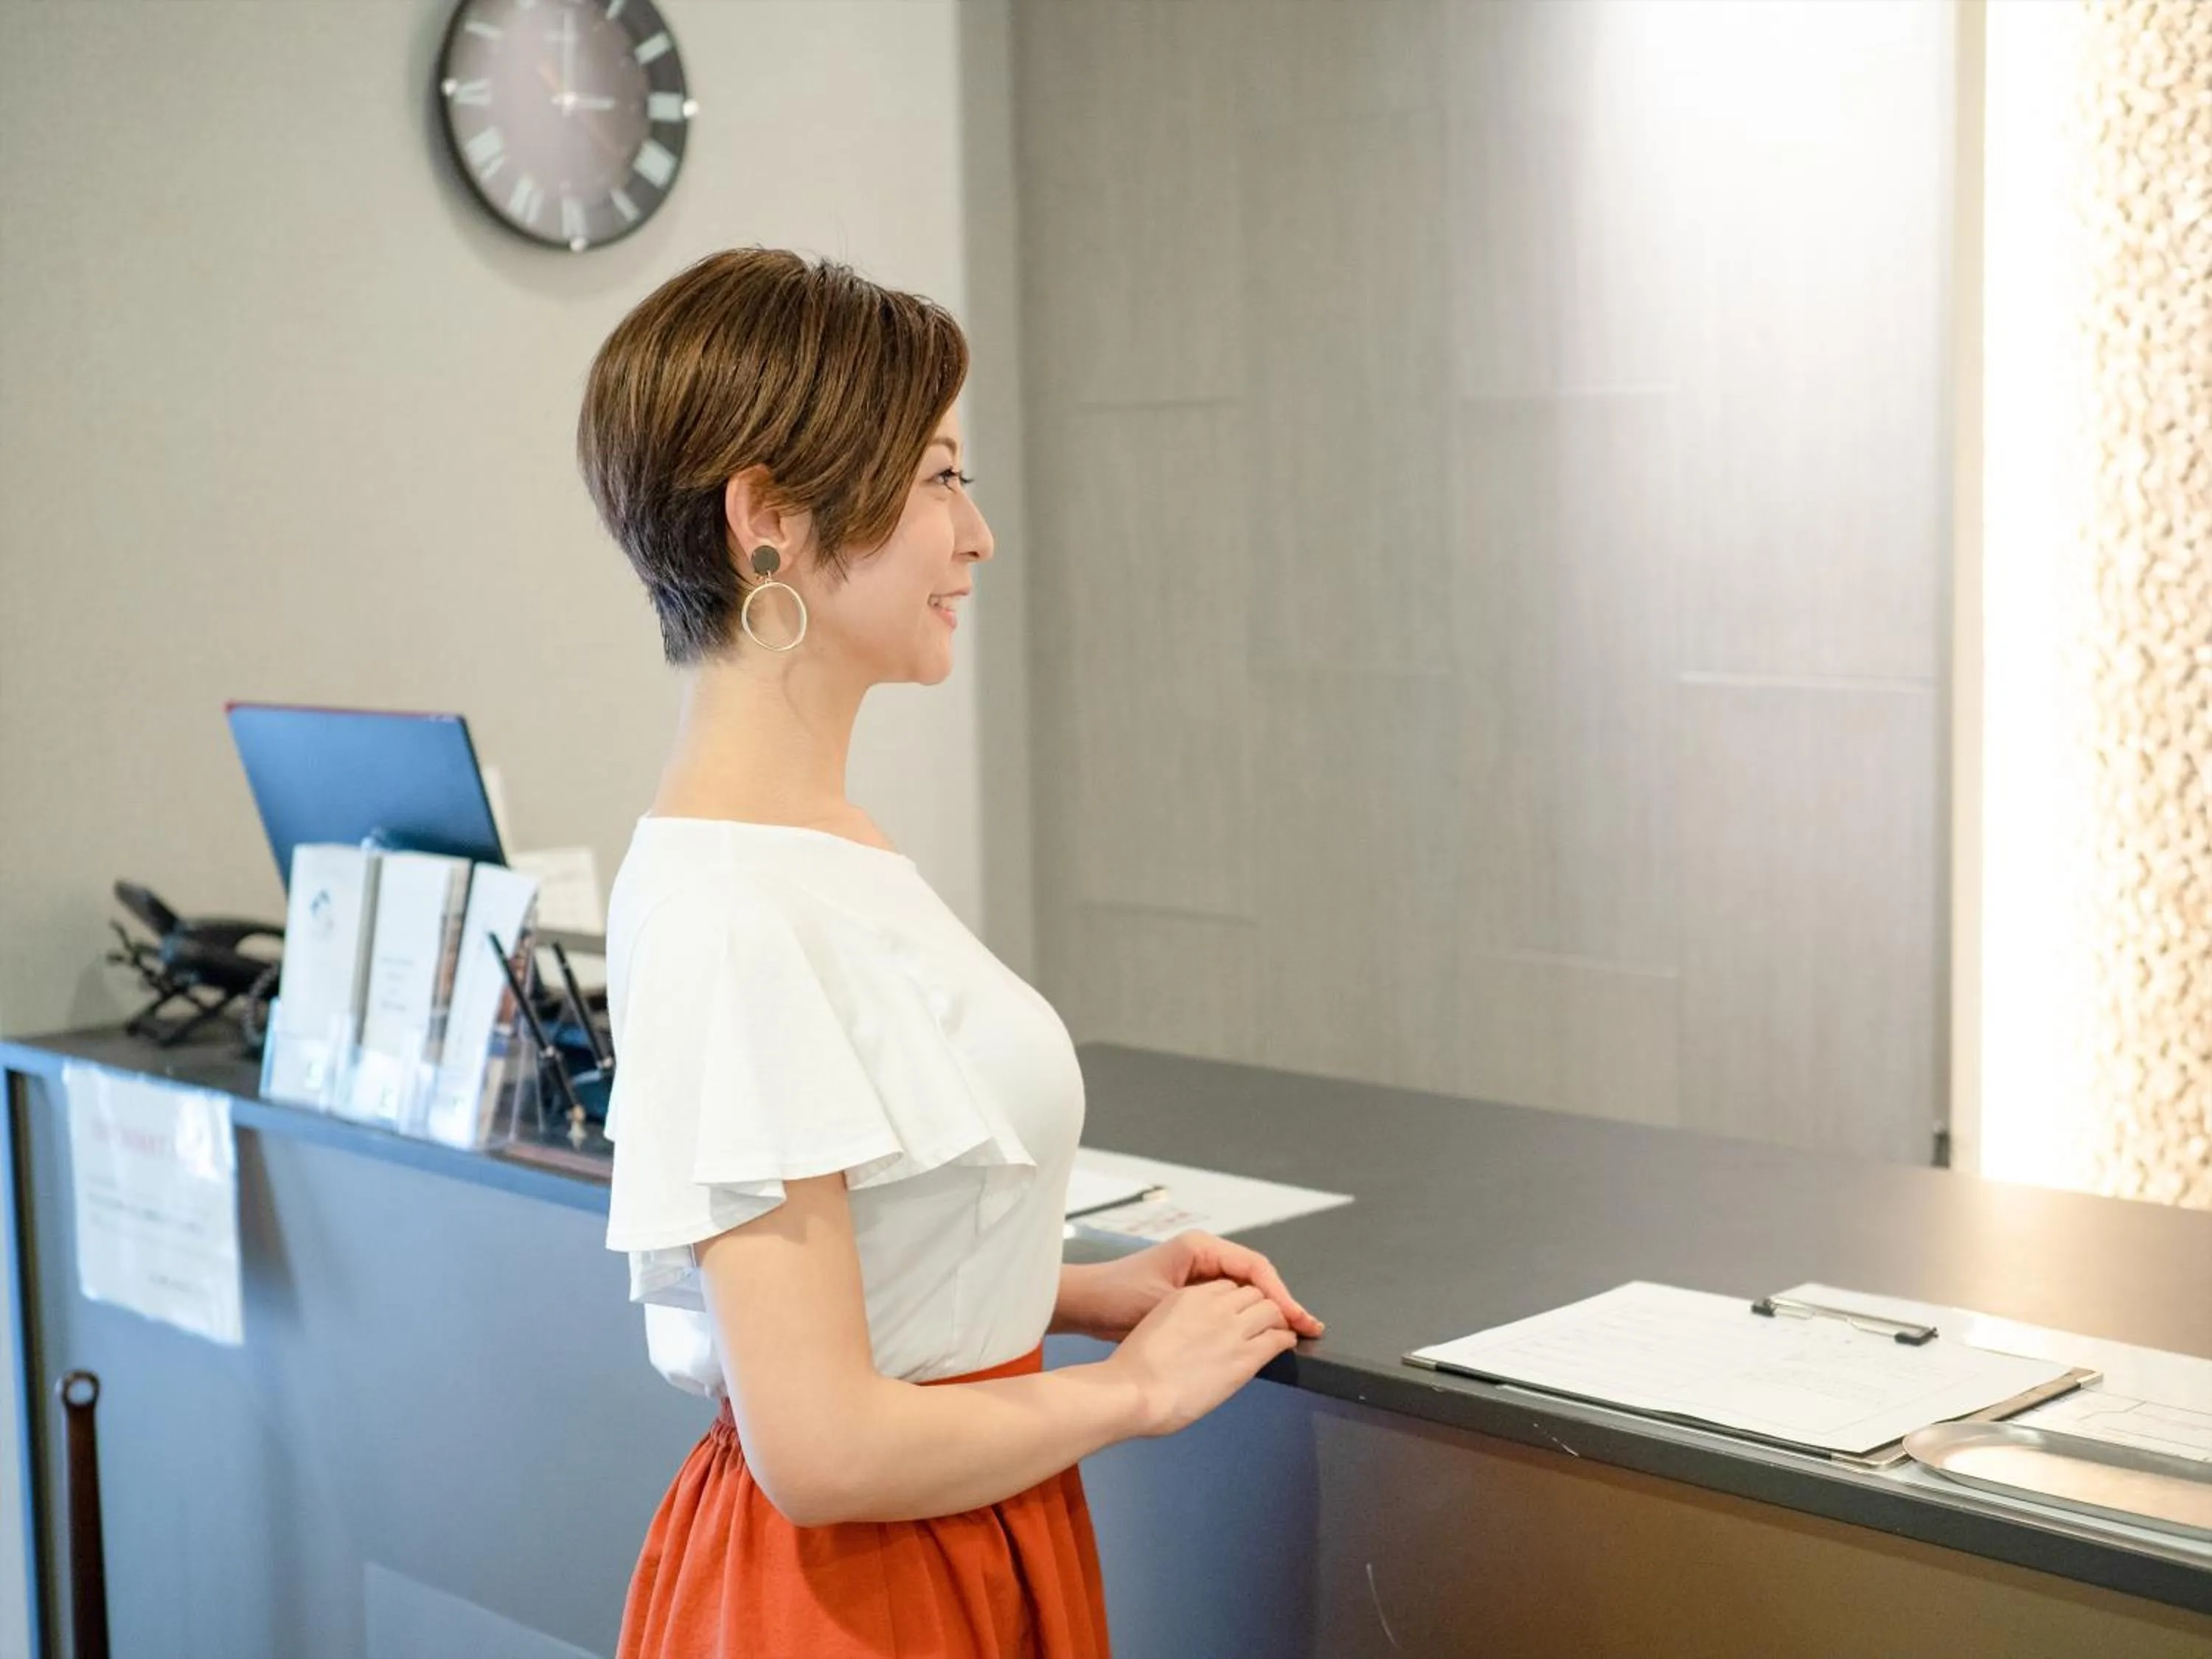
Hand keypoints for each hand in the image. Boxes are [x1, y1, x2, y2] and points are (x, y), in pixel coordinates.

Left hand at [1060, 1229, 1323, 1343]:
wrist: (1087, 1305)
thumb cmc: (1119, 1297)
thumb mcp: (1168, 1300)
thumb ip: (1210, 1308)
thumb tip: (1256, 1321)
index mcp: (1201, 1247)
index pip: (1255, 1267)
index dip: (1280, 1295)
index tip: (1299, 1320)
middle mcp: (1204, 1254)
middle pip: (1256, 1277)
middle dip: (1281, 1303)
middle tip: (1308, 1329)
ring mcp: (1199, 1272)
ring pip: (1246, 1290)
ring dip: (1268, 1310)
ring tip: (1293, 1334)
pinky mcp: (1193, 1291)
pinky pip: (1230, 1301)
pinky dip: (1248, 1316)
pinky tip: (1261, 1335)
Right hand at [1108, 1280, 1298, 1436]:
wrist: (1135, 1391)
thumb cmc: (1133, 1370)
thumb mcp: (1156, 1329)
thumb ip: (1179, 1324)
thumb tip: (1191, 1339)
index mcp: (1188, 1296)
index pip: (1227, 1286)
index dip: (1236, 1299)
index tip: (1238, 1313)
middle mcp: (1213, 1305)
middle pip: (1252, 1292)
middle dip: (1260, 1305)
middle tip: (1265, 1321)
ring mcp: (1232, 1329)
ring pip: (1270, 1309)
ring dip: (1276, 1319)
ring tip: (1279, 1330)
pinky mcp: (1246, 1356)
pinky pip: (1279, 1338)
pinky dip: (1285, 1337)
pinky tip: (1286, 1343)